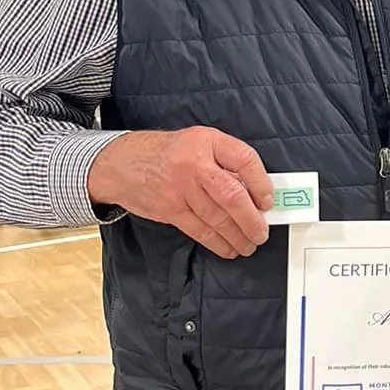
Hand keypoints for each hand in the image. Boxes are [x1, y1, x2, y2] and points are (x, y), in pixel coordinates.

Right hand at [87, 127, 273, 258]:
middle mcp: (194, 164)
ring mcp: (180, 189)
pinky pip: (200, 230)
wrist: (121, 164)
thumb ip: (225, 162)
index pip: (244, 159)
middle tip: (262, 232)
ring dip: (238, 236)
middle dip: (252, 220)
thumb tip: (255, 190)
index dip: (261, 183)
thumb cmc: (168, 153)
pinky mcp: (170, 210)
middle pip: (231, 196)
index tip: (268, 200)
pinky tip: (229, 248)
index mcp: (207, 141)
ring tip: (250, 243)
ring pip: (217, 218)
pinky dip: (217, 243)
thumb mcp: (199, 143)